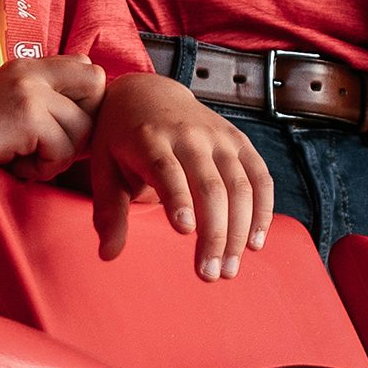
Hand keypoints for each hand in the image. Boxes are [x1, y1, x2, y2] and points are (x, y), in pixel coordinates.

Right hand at [0, 54, 103, 175]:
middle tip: (56, 145)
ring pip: (82, 128)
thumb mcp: (7, 102)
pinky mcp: (28, 116)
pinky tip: (17, 166)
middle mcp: (33, 71)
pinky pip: (62, 150)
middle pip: (96, 85)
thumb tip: (86, 119)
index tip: (63, 126)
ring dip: (59, 156)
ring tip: (27, 160)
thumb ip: (41, 99)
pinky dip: (43, 168)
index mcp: (30, 66)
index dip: (86, 100)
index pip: (87, 66)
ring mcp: (31, 91)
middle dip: (85, 122)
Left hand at [89, 72, 275, 278]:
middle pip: (209, 185)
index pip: (167, 169)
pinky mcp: (239, 141)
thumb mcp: (104, 167)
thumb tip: (107, 254)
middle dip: (214, 233)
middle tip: (209, 274)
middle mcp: (189, 135)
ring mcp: (219, 137)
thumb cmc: (121, 138)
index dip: (177, 197)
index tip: (184, 230)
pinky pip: (260, 178)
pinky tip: (254, 243)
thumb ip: (109, 211)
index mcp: (149, 138)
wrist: (149, 93)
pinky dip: (263, 211)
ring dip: (240, 230)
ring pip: (240, 185)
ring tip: (229, 269)